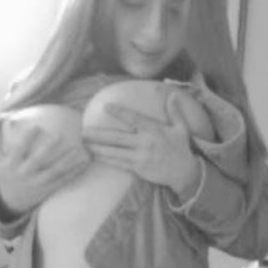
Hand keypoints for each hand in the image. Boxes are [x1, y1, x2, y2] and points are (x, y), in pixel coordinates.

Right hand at [0, 117, 89, 216]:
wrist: (11, 202)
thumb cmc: (5, 174)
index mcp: (11, 165)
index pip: (19, 149)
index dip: (28, 138)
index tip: (38, 126)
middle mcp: (24, 175)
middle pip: (37, 160)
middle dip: (48, 148)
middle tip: (59, 135)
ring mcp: (37, 184)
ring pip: (54, 172)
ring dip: (68, 161)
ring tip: (79, 150)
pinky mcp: (47, 190)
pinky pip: (63, 181)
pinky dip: (74, 173)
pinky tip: (84, 163)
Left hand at [82, 91, 201, 195]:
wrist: (184, 172)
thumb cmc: (180, 148)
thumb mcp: (181, 128)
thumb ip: (175, 111)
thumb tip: (172, 95)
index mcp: (153, 130)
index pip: (133, 118)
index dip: (119, 112)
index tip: (106, 107)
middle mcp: (144, 143)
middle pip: (117, 137)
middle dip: (98, 135)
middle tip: (83, 132)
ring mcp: (140, 157)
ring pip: (114, 152)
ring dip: (98, 148)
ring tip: (84, 144)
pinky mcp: (138, 168)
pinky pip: (119, 163)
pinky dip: (106, 159)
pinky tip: (95, 156)